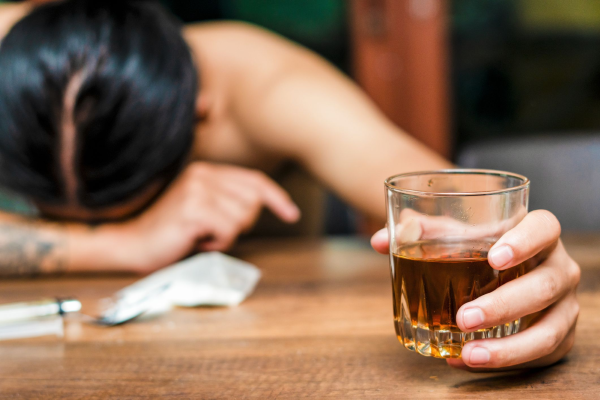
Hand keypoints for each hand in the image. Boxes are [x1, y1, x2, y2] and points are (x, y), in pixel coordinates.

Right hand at [119, 162, 299, 272]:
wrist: (130, 243)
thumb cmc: (169, 232)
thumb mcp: (201, 209)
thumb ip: (226, 201)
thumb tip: (260, 205)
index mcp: (206, 171)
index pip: (254, 180)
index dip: (277, 197)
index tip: (291, 214)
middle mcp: (203, 175)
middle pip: (253, 202)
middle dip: (240, 224)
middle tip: (213, 232)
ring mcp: (198, 190)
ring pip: (242, 218)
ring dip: (226, 236)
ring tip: (201, 236)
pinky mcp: (194, 209)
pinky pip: (228, 230)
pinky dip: (217, 243)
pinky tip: (196, 241)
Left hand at [371, 210, 579, 369]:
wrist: (503, 275)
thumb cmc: (477, 250)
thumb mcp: (454, 236)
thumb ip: (422, 233)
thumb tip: (380, 240)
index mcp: (536, 234)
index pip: (544, 227)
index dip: (524, 240)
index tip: (494, 258)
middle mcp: (557, 267)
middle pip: (545, 284)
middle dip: (505, 304)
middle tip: (463, 317)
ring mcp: (563, 304)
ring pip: (549, 328)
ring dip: (510, 346)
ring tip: (468, 353)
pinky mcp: (559, 335)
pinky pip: (541, 353)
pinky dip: (505, 361)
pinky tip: (464, 359)